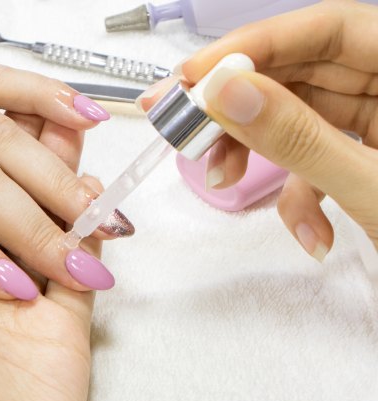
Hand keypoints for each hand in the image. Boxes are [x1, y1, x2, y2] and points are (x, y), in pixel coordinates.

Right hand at [145, 0, 377, 258]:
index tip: (194, 77)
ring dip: (258, 152)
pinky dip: (302, 196)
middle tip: (181, 127)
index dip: (256, 45)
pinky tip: (310, 234)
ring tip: (222, 182)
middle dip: (241, 102)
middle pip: (307, 70)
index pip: (330, 29)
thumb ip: (297, 136)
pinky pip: (323, 160)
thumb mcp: (375, 189)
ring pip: (304, 116)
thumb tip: (226, 90)